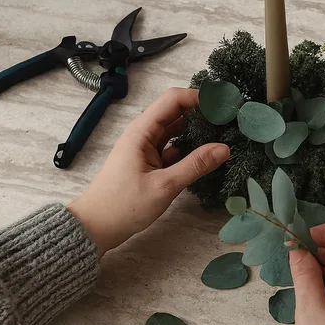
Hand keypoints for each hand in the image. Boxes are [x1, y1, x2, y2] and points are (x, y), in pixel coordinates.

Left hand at [67, 88, 228, 255]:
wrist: (94, 227)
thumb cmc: (123, 205)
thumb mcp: (164, 186)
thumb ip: (195, 165)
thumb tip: (224, 148)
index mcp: (142, 131)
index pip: (173, 100)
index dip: (198, 97)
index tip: (223, 104)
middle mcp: (144, 135)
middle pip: (176, 113)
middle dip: (202, 114)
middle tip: (229, 121)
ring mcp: (146, 149)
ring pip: (176, 133)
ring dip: (197, 133)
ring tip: (224, 136)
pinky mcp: (149, 164)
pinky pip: (173, 150)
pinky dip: (189, 151)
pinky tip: (207, 157)